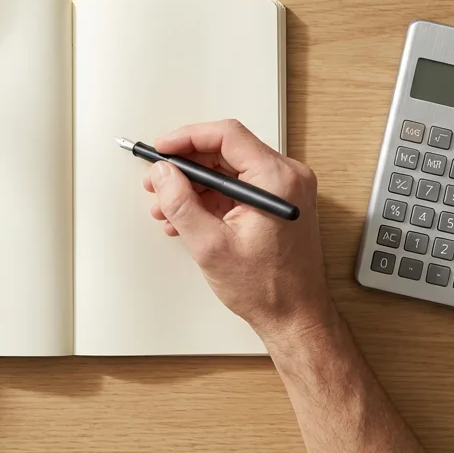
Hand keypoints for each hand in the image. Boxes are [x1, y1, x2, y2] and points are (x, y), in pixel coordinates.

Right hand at [142, 119, 333, 343]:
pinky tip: (187, 217)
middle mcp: (287, 178)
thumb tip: (162, 173)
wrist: (295, 317)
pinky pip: (239, 188)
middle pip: (226, 151)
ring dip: (195, 185)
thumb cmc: (268, 288)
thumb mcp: (210, 245)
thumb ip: (181, 203)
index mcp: (277, 180)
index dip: (188, 137)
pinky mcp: (279, 204)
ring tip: (167, 206)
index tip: (163, 149)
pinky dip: (211, 198)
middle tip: (158, 179)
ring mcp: (285, 191)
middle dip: (187, 166)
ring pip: (230, 170)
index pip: (227, 135)